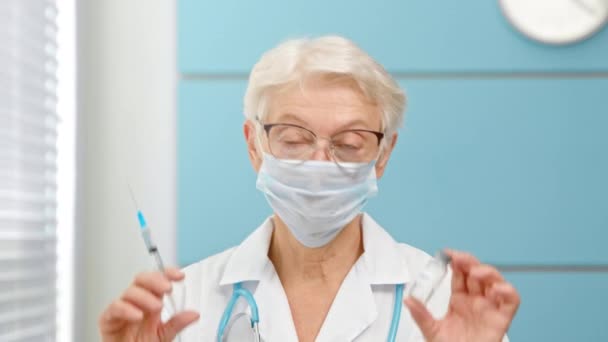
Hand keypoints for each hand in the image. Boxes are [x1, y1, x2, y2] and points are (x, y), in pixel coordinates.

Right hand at [99, 268, 199, 341]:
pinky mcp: (108, 319)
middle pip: (143, 279)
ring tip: (157, 307)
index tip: (179, 276)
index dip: (168, 273)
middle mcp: (136, 302)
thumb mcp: (163, 335)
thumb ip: (177, 324)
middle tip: (167, 288)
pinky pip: (115, 307)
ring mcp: (122, 309)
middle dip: (156, 280)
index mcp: (151, 301)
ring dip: (145, 296)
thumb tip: (194, 314)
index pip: (158, 279)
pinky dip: (126, 309)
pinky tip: (137, 315)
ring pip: (130, 291)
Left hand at [404, 250, 519, 341]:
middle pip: (477, 274)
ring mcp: (490, 309)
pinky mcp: (502, 319)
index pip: (460, 275)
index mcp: (459, 301)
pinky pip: (512, 301)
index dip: (456, 262)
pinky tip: (496, 289)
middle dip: (470, 262)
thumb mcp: (432, 330)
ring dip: (488, 272)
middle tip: (459, 258)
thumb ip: (421, 315)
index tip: (447, 254)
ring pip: (496, 282)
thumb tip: (408, 300)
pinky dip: (508, 291)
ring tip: (475, 272)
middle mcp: (476, 302)